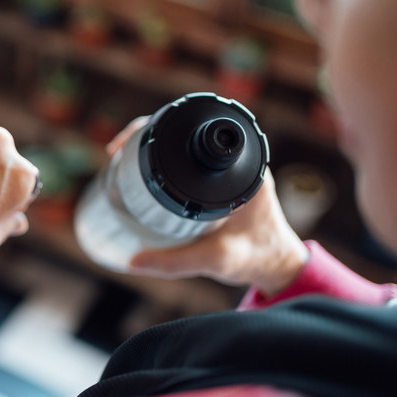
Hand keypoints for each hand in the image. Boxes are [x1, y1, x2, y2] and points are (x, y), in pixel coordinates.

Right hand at [108, 117, 308, 295]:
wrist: (278, 266)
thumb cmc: (258, 258)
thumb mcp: (216, 261)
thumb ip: (176, 262)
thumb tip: (134, 262)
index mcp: (245, 170)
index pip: (197, 136)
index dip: (161, 131)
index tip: (132, 143)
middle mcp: (238, 163)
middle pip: (187, 134)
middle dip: (148, 135)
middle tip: (118, 152)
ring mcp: (229, 170)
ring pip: (186, 146)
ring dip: (155, 146)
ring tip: (124, 158)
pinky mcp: (220, 181)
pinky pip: (189, 161)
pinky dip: (166, 161)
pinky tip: (145, 171)